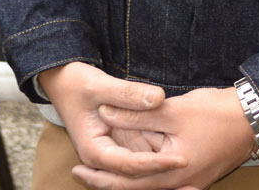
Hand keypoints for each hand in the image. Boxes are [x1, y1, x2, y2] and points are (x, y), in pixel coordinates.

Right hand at [37, 62, 188, 177]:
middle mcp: (104, 158)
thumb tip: (159, 98)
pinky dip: (158, 155)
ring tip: (193, 172)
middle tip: (195, 177)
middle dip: (164, 175)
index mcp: (95, 151)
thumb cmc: (76, 82)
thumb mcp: (99, 85)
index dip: (158, 163)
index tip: (183, 158)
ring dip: (163, 170)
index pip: (132, 165)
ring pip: (141, 167)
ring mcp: (112, 152)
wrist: (62, 80)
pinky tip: (180, 154)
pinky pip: (140, 154)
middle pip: (138, 175)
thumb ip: (128, 93)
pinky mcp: (119, 143)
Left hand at [70, 86, 256, 189]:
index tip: (78, 167)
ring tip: (103, 170)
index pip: (127, 182)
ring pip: (150, 186)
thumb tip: (104, 114)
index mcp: (172, 174)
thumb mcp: (172, 111)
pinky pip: (164, 181)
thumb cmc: (215, 113)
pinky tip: (138, 165)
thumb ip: (136, 114)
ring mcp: (191, 183)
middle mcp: (181, 186)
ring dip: (126, 179)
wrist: (254, 117)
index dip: (101, 175)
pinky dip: (146, 175)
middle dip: (108, 182)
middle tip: (81, 174)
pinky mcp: (197, 175)